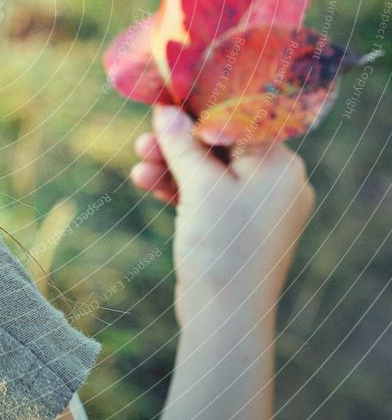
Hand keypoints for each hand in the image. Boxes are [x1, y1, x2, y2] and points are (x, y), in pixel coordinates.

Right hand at [131, 105, 315, 325]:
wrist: (226, 319)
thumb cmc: (224, 247)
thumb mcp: (200, 186)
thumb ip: (182, 143)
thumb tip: (166, 110)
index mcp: (280, 165)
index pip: (241, 119)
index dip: (201, 108)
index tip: (169, 99)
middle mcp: (274, 183)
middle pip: (220, 145)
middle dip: (178, 141)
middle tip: (144, 138)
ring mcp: (254, 207)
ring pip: (208, 171)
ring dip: (171, 164)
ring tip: (139, 162)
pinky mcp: (234, 227)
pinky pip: (205, 194)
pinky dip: (177, 188)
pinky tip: (146, 183)